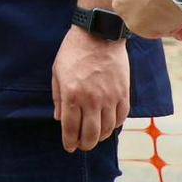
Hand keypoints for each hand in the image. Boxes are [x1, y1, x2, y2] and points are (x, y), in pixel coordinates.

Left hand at [51, 26, 129, 152]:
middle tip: (82, 145)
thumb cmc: (74, 51)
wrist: (99, 34)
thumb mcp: (57, 72)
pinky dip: (115, 125)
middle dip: (85, 145)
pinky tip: (109, 125)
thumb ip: (58, 98)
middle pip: (91, 134)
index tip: (69, 147)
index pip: (71, 129)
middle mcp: (92, 100)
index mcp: (72, 95)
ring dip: (101, 137)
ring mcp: (110, 97)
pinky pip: (122, 117)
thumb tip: (59, 119)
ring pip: (108, 129)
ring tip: (95, 136)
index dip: (69, 142)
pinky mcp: (123, 92)